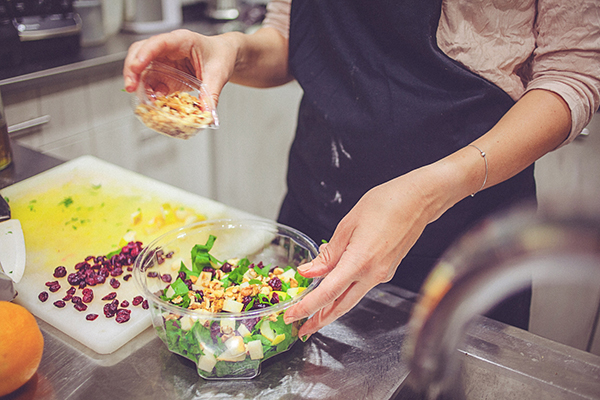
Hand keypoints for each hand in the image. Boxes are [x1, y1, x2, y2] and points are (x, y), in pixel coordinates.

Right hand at [123, 29, 238, 105]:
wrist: (225, 56)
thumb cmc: (220, 56)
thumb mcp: (218, 74)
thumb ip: (211, 94)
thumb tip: (207, 113)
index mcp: (182, 40)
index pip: (157, 43)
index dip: (144, 54)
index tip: (137, 67)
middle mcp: (168, 49)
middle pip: (140, 52)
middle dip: (132, 69)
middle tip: (131, 87)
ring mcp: (164, 61)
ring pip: (142, 68)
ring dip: (138, 83)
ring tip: (142, 99)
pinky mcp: (165, 74)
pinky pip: (151, 82)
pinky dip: (149, 92)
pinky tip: (153, 101)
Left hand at [284, 166, 452, 337]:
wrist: (418, 200)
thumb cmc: (385, 204)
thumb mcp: (347, 226)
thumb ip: (328, 254)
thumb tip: (309, 271)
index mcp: (359, 262)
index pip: (327, 294)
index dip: (306, 308)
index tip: (291, 315)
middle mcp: (373, 274)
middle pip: (341, 307)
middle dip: (319, 321)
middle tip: (302, 329)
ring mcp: (383, 274)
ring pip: (352, 299)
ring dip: (332, 308)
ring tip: (315, 313)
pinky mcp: (388, 270)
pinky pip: (362, 286)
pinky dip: (347, 290)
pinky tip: (337, 285)